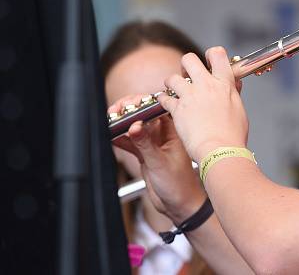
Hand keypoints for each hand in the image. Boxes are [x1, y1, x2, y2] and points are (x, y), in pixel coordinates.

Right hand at [109, 99, 205, 222]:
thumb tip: (133, 125)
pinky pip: (129, 141)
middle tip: (115, 112)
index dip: (141, 102)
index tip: (128, 104)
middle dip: (128, 110)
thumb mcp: (159, 162)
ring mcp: (153, 143)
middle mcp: (163, 134)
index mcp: (173, 130)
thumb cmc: (180, 184)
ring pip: (134, 127)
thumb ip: (145, 144)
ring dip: (122, 123)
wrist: (180, 204)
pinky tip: (111, 135)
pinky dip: (120, 138)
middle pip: (143, 114)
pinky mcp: (144, 154)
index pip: (156, 108)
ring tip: (110, 120)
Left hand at [160, 46, 249, 163]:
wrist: (221, 151)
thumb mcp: (239, 109)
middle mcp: (206, 85)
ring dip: (172, 83)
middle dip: (186, 64)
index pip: (217, 54)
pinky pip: (164, 97)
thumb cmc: (233, 135)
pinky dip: (164, 100)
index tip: (208, 63)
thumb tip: (234, 83)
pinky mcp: (177, 109)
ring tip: (175, 91)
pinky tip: (167, 104)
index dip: (211, 55)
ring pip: (172, 77)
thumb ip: (234, 93)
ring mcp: (190, 96)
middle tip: (187, 76)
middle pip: (189, 58)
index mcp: (224, 83)